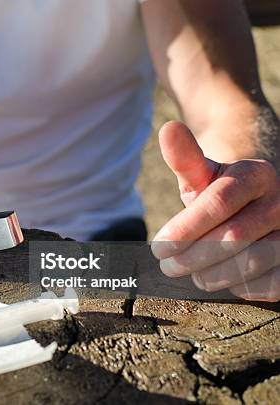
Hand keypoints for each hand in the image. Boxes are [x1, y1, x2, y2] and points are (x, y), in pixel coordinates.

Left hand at [151, 121, 279, 301]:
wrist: (258, 201)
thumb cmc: (220, 190)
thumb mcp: (202, 174)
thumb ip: (184, 158)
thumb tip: (167, 129)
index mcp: (256, 174)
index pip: (219, 202)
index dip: (187, 228)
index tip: (159, 247)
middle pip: (235, 235)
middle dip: (195, 256)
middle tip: (168, 266)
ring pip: (255, 261)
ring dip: (216, 275)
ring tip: (191, 275)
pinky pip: (275, 282)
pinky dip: (245, 288)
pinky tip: (223, 282)